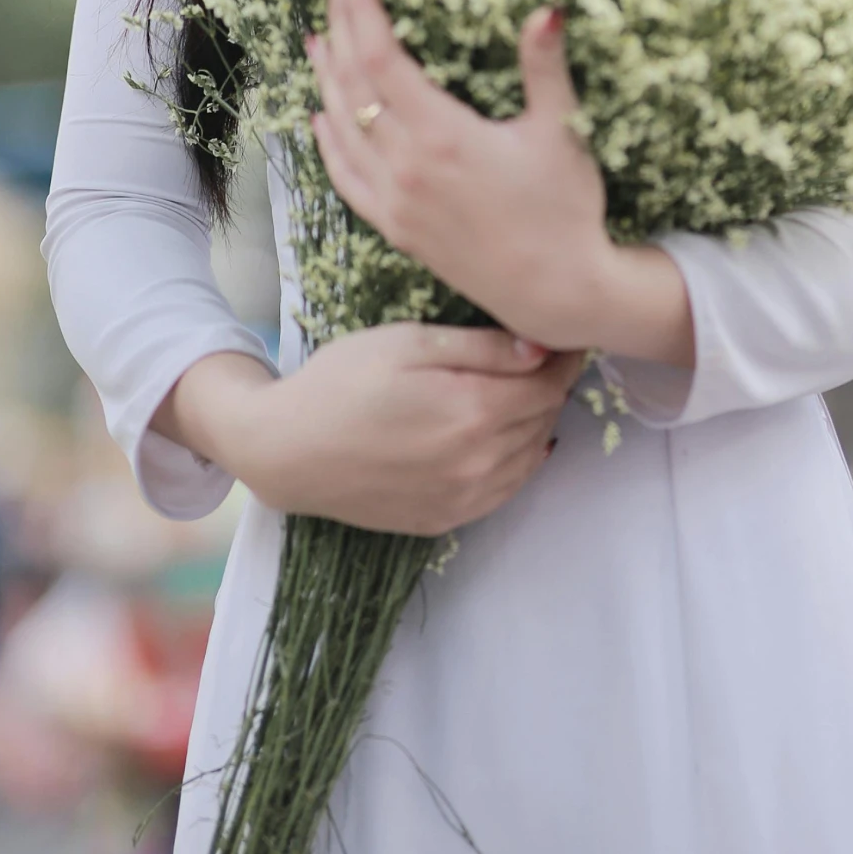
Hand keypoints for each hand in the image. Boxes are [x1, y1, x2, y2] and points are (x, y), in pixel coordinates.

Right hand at [156, 327, 583, 535]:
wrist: (286, 451)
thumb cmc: (342, 381)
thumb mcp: (409, 344)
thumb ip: (482, 347)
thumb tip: (544, 347)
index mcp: (475, 412)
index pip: (551, 383)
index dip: (566, 355)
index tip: (566, 334)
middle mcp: (479, 462)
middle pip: (545, 417)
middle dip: (552, 384)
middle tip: (546, 355)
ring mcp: (464, 497)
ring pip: (531, 455)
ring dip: (537, 421)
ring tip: (524, 390)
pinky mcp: (446, 519)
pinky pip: (505, 489)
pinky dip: (518, 460)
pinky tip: (506, 437)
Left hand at [305, 0, 693, 365]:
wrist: (558, 292)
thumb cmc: (567, 209)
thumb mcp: (561, 132)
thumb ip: (545, 67)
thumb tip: (545, 9)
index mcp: (443, 135)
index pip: (381, 56)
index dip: (361, 8)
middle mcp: (406, 167)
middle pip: (352, 83)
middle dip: (340, 27)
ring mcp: (394, 200)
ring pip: (340, 126)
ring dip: (326, 76)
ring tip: (319, 35)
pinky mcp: (394, 227)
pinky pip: (344, 176)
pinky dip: (326, 140)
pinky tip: (320, 115)